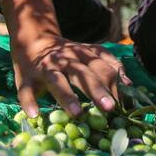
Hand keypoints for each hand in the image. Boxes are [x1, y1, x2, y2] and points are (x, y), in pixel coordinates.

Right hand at [12, 34, 128, 117]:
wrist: (33, 41)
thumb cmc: (67, 56)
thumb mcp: (89, 56)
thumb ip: (109, 66)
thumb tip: (129, 85)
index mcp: (82, 54)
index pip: (101, 67)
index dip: (113, 84)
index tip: (124, 104)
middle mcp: (65, 60)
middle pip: (82, 73)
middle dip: (96, 89)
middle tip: (110, 108)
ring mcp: (45, 69)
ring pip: (57, 81)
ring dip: (67, 97)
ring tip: (78, 114)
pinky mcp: (26, 78)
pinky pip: (26, 91)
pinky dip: (29, 102)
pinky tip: (34, 115)